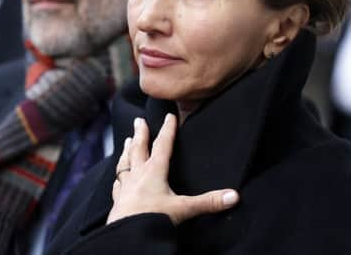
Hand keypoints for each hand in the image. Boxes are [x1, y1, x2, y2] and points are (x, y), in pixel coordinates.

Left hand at [107, 114, 238, 225]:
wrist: (127, 235)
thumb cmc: (152, 219)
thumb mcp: (184, 209)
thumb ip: (208, 202)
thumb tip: (233, 196)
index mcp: (154, 171)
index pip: (163, 145)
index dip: (167, 129)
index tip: (169, 116)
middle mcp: (138, 174)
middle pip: (139, 148)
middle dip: (141, 133)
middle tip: (138, 120)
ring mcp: (126, 186)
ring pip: (125, 162)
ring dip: (127, 150)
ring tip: (127, 140)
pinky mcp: (118, 199)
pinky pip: (117, 183)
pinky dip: (118, 177)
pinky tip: (117, 178)